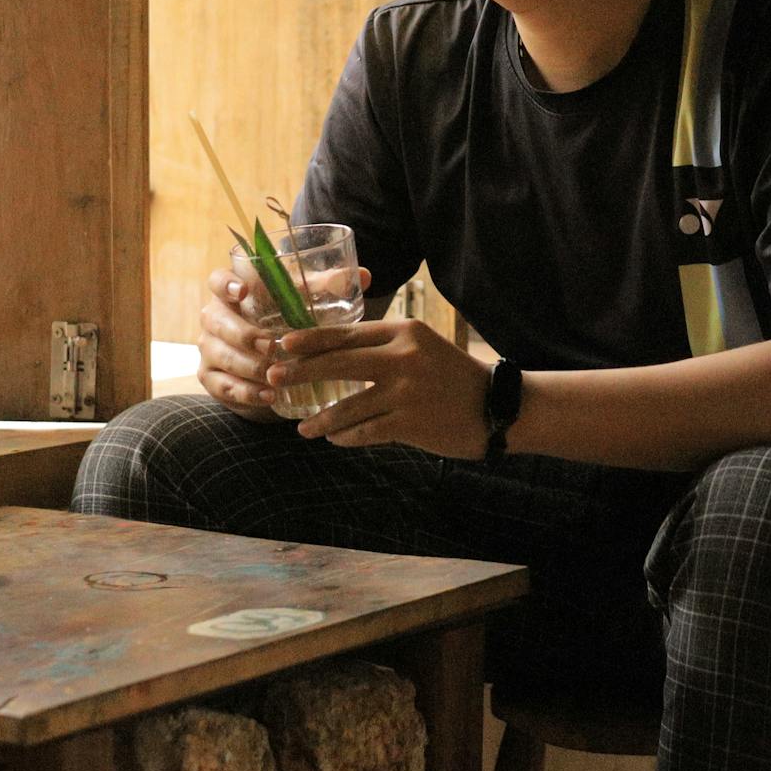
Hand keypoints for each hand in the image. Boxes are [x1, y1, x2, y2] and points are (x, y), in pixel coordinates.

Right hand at [197, 263, 371, 423]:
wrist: (271, 362)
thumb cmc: (288, 321)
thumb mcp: (307, 303)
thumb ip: (330, 288)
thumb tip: (367, 276)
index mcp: (234, 292)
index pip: (218, 280)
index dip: (226, 284)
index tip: (243, 292)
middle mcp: (216, 317)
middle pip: (215, 319)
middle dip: (242, 333)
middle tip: (270, 345)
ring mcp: (210, 348)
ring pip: (218, 354)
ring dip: (246, 366)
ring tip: (273, 376)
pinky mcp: (211, 378)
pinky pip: (222, 385)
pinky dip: (245, 392)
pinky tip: (268, 397)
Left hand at [269, 318, 492, 458]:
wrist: (497, 407)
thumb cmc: (454, 376)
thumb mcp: (423, 345)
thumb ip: (386, 345)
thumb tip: (335, 352)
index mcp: (404, 332)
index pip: (347, 332)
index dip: (311, 340)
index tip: (283, 343)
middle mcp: (403, 357)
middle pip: (338, 363)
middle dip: (300, 372)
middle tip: (274, 378)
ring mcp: (406, 392)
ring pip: (347, 406)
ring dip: (320, 419)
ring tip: (302, 428)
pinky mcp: (410, 424)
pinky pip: (364, 431)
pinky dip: (345, 436)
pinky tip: (334, 439)